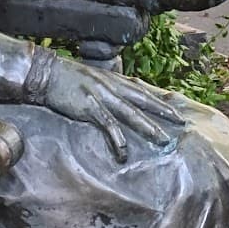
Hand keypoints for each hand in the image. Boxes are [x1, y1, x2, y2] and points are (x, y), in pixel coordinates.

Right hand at [42, 56, 184, 160]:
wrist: (47, 74)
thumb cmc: (68, 77)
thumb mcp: (94, 78)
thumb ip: (109, 87)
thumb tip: (123, 95)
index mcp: (114, 81)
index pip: (143, 91)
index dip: (161, 101)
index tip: (176, 110)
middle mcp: (113, 87)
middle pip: (144, 101)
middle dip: (164, 112)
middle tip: (182, 122)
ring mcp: (103, 97)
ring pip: (132, 114)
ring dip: (148, 127)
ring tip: (163, 140)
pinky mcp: (90, 108)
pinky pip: (108, 126)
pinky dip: (117, 141)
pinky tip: (124, 154)